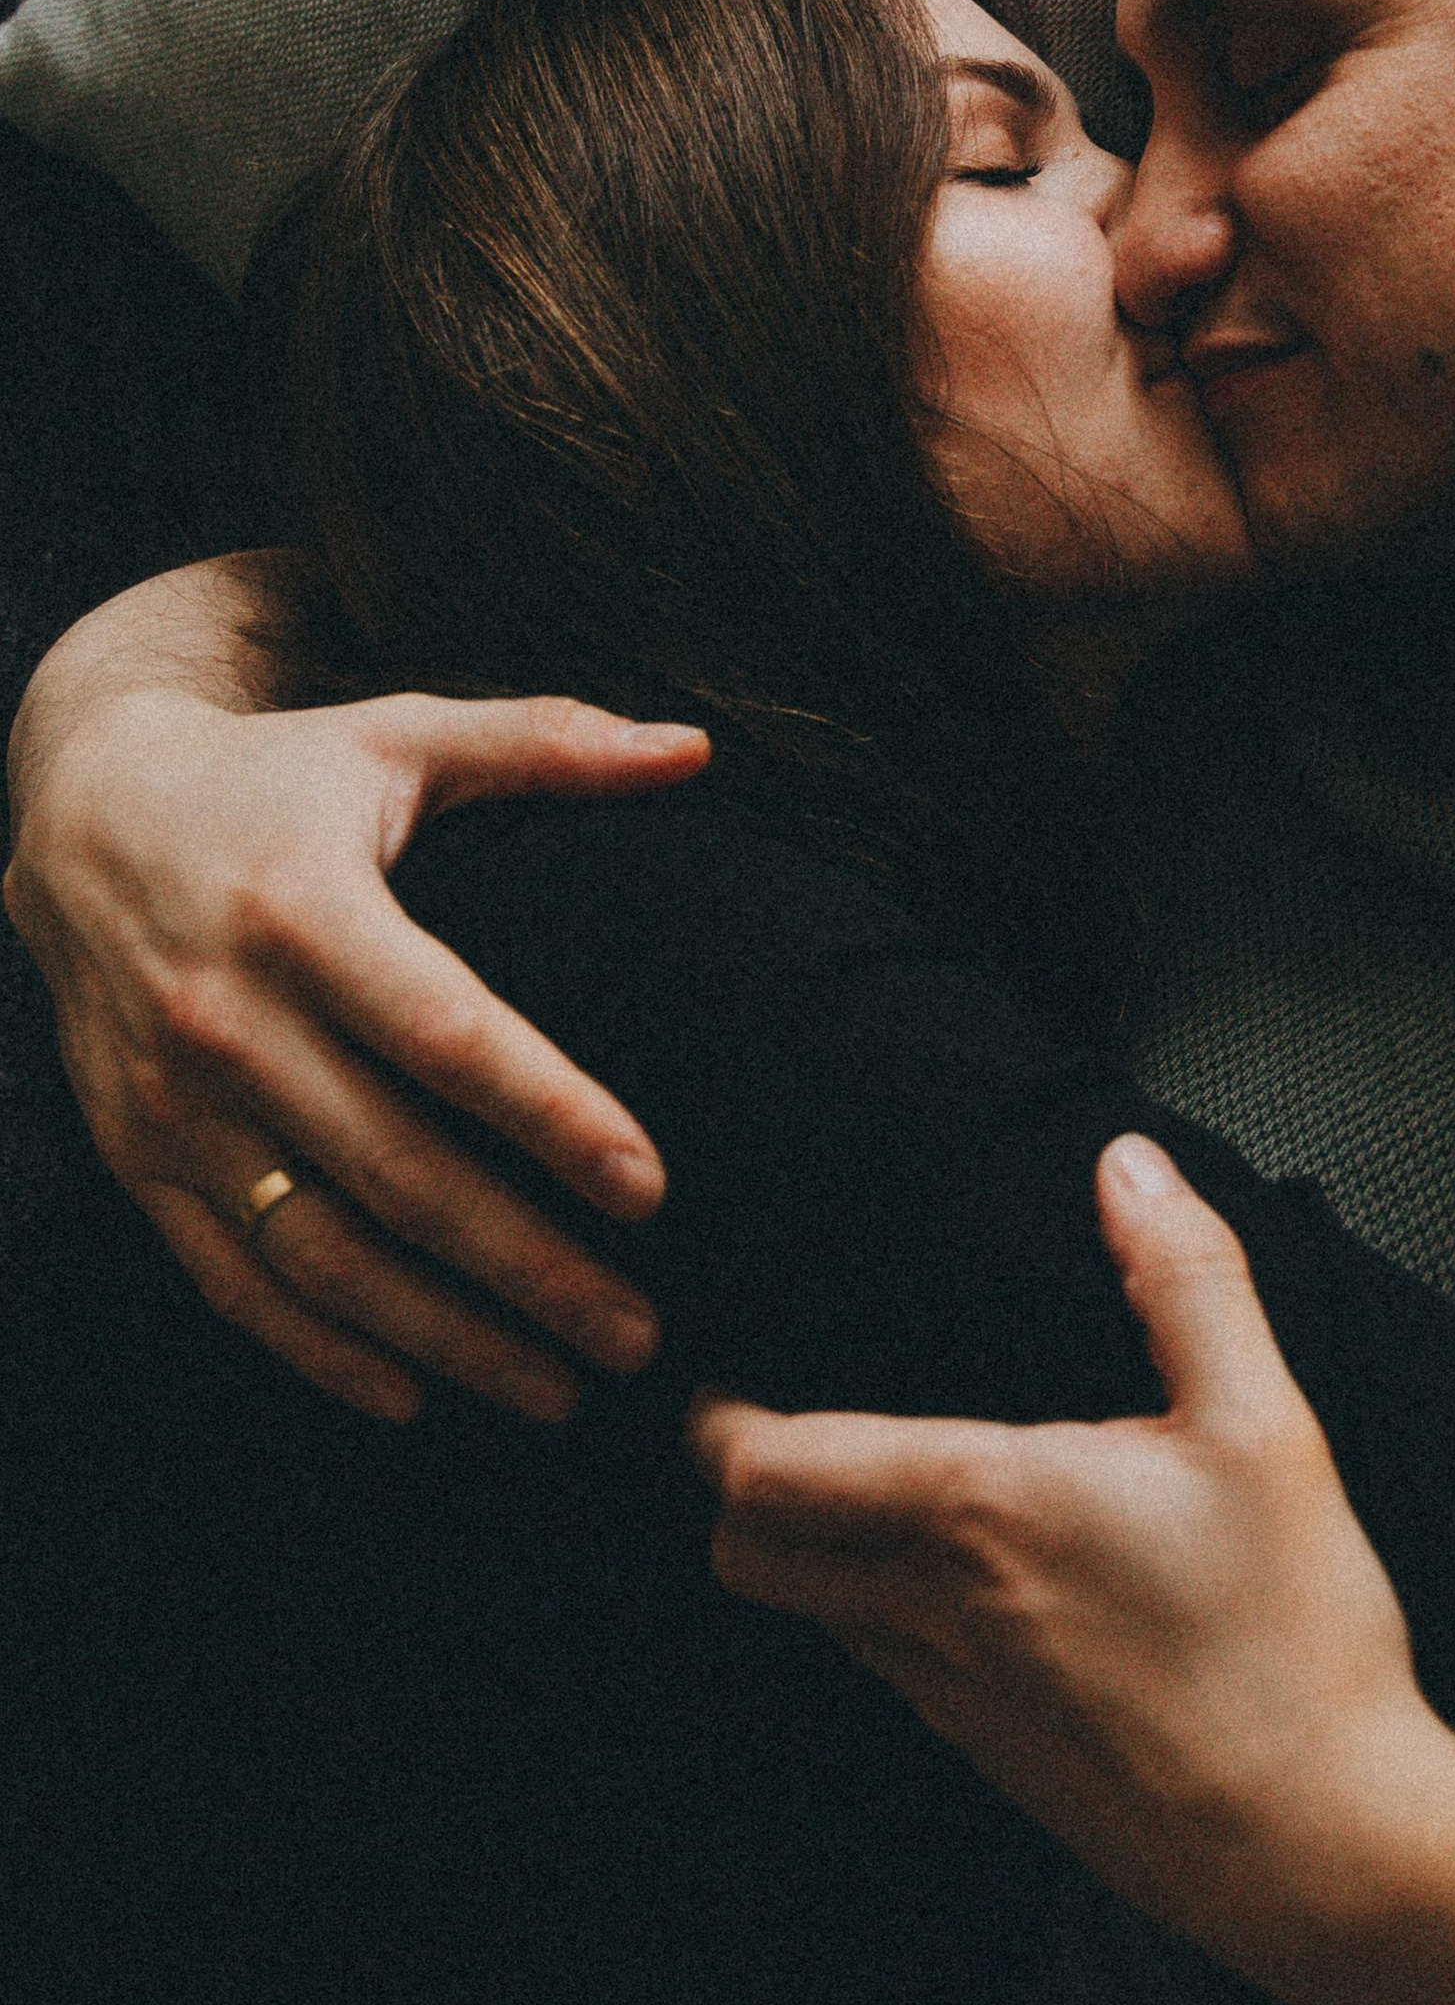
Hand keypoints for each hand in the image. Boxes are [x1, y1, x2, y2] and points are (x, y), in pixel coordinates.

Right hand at [8, 595, 706, 1421]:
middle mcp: (224, 1016)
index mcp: (302, 908)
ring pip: (318, 1252)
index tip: (652, 1188)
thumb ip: (553, 742)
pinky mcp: (138, 1158)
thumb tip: (699, 748)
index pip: (442, 1033)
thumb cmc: (287, 776)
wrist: (81, 814)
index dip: (549, 1114)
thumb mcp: (406, 732)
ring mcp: (170, 1103)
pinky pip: (232, 1279)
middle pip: (396, 1172)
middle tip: (641, 1333)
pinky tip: (417, 1396)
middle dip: (525, 1266)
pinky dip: (321, 1350)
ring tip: (563, 1388)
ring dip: (442, 1337)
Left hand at [691, 1136, 1436, 1957]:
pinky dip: (884, 1618)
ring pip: (817, 1618)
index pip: (772, 1469)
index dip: (717, 1423)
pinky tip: (968, 1585)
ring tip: (860, 1492)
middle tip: (764, 1430)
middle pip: (751, 1555)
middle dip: (735, 1491)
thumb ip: (1186, 1280)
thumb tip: (1128, 1167)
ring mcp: (957, 1701)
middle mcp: (940, 1612)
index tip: (718, 1380)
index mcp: (985, 1511)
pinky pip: (893, 1673)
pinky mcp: (997, 1760)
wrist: (1326, 1846)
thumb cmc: (1295, 1640)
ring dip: (809, 1554)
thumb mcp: (1263, 1424)